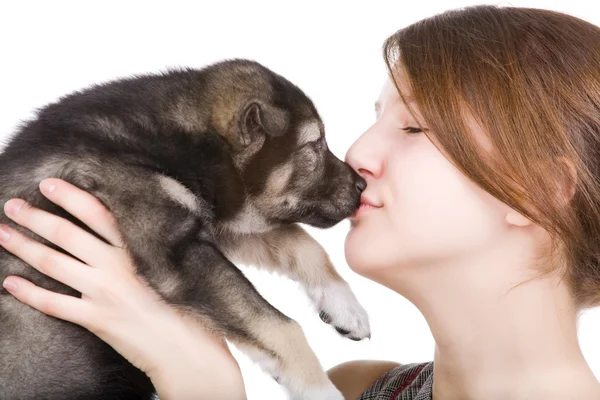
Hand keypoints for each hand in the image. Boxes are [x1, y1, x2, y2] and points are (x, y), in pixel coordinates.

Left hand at [1, 178, 245, 398]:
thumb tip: (122, 229)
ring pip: (53, 263)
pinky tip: (10, 282)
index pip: (98, 213)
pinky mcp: (96, 320)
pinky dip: (28, 293)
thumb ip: (146, 248)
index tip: (49, 184)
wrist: (186, 348)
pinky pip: (53, 304)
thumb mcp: (171, 266)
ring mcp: (104, 293)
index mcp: (136, 250)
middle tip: (13, 205)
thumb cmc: (185, 305)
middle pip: (67, 234)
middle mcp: (117, 267)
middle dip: (36, 217)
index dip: (71, 196)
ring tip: (3, 233)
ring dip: (24, 246)